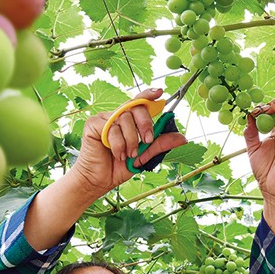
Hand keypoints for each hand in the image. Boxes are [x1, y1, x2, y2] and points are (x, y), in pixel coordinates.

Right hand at [71, 88, 186, 198]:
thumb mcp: (145, 155)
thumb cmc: (119, 167)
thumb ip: (161, 144)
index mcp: (130, 121)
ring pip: (124, 119)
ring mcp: (104, 118)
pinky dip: (118, 144)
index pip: (139, 102)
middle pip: (135, 107)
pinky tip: (118, 154)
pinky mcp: (93, 124)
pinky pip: (111, 128)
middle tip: (147, 140)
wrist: (100, 180)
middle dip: (145, 124)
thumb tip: (182, 138)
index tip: (159, 93)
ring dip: (131, 140)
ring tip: (129, 155)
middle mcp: (117, 116)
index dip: (149, 95)